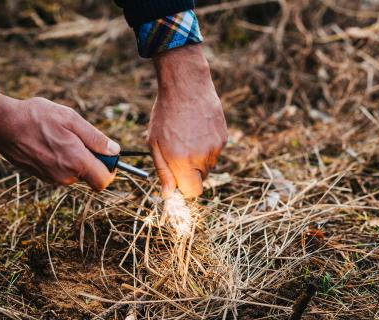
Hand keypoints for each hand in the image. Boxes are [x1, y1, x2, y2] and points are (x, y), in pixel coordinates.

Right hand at [0, 92, 120, 189]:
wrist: (3, 125)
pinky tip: (50, 143)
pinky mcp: (42, 176)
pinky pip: (62, 171)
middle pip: (91, 176)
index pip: (104, 181)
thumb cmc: (36, 117)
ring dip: (76, 158)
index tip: (106, 155)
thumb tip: (114, 151)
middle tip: (80, 138)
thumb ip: (95, 138)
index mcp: (76, 162)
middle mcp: (65, 176)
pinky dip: (62, 160)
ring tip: (60, 137)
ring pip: (76, 173)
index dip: (110, 169)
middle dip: (92, 161)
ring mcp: (52, 178)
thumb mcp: (71, 119)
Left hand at [148, 45, 226, 197]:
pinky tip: (196, 129)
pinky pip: (214, 151)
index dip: (184, 188)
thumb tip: (168, 194)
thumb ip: (163, 171)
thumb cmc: (165, 114)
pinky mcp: (223, 137)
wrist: (186, 86)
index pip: (192, 192)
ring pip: (208, 165)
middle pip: (200, 180)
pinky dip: (206, 146)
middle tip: (178, 152)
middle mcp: (202, 157)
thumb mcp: (154, 144)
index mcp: (182, 161)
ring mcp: (215, 147)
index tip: (177, 179)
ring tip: (187, 137)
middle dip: (190, 172)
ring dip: (198, 158)